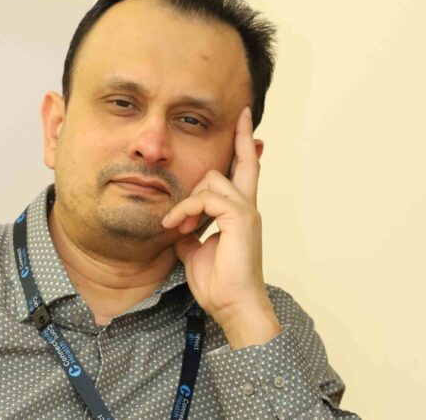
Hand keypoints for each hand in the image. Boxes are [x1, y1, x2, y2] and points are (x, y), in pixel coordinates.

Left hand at [161, 106, 280, 348]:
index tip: (244, 121)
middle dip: (237, 141)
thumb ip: (190, 229)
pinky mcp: (240, 218)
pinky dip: (186, 209)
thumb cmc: (217, 283)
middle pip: (244, 162)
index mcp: (239, 213)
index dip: (244, 146)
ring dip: (188, 201)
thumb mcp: (194, 249)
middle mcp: (247, 207)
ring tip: (178, 226)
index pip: (244, 172)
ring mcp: (246, 211)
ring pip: (212, 179)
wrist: (232, 305)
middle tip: (228, 137)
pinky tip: (177, 226)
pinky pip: (206, 198)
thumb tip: (178, 223)